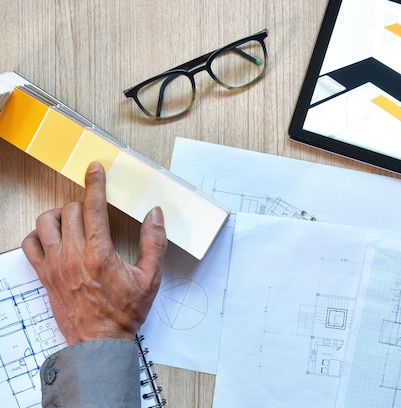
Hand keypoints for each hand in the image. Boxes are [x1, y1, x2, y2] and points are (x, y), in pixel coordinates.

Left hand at [21, 162, 167, 344]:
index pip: (93, 207)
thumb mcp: (150, 278)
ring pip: (46, 222)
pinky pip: (30, 244)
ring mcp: (55, 265)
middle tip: (94, 211)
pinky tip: (54, 238)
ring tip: (72, 221)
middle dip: (83, 204)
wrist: (99, 341)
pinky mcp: (44, 275)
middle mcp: (73, 256)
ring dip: (60, 215)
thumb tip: (154, 215)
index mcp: (100, 254)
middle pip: (69, 210)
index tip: (94, 168)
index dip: (94, 183)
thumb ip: (154, 243)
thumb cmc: (124, 312)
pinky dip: (39, 235)